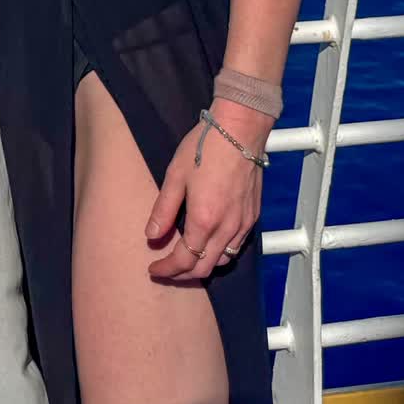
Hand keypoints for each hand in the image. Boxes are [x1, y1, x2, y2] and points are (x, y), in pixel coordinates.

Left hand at [145, 105, 264, 283]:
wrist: (239, 130)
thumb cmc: (205, 147)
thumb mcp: (175, 175)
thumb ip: (163, 210)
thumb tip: (152, 236)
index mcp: (204, 219)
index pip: (184, 260)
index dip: (167, 269)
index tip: (154, 269)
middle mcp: (226, 228)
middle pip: (205, 268)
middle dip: (183, 274)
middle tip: (166, 269)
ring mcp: (243, 223)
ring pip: (223, 260)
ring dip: (203, 266)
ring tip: (186, 259)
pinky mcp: (252, 216)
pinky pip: (237, 247)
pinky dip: (221, 254)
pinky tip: (210, 243)